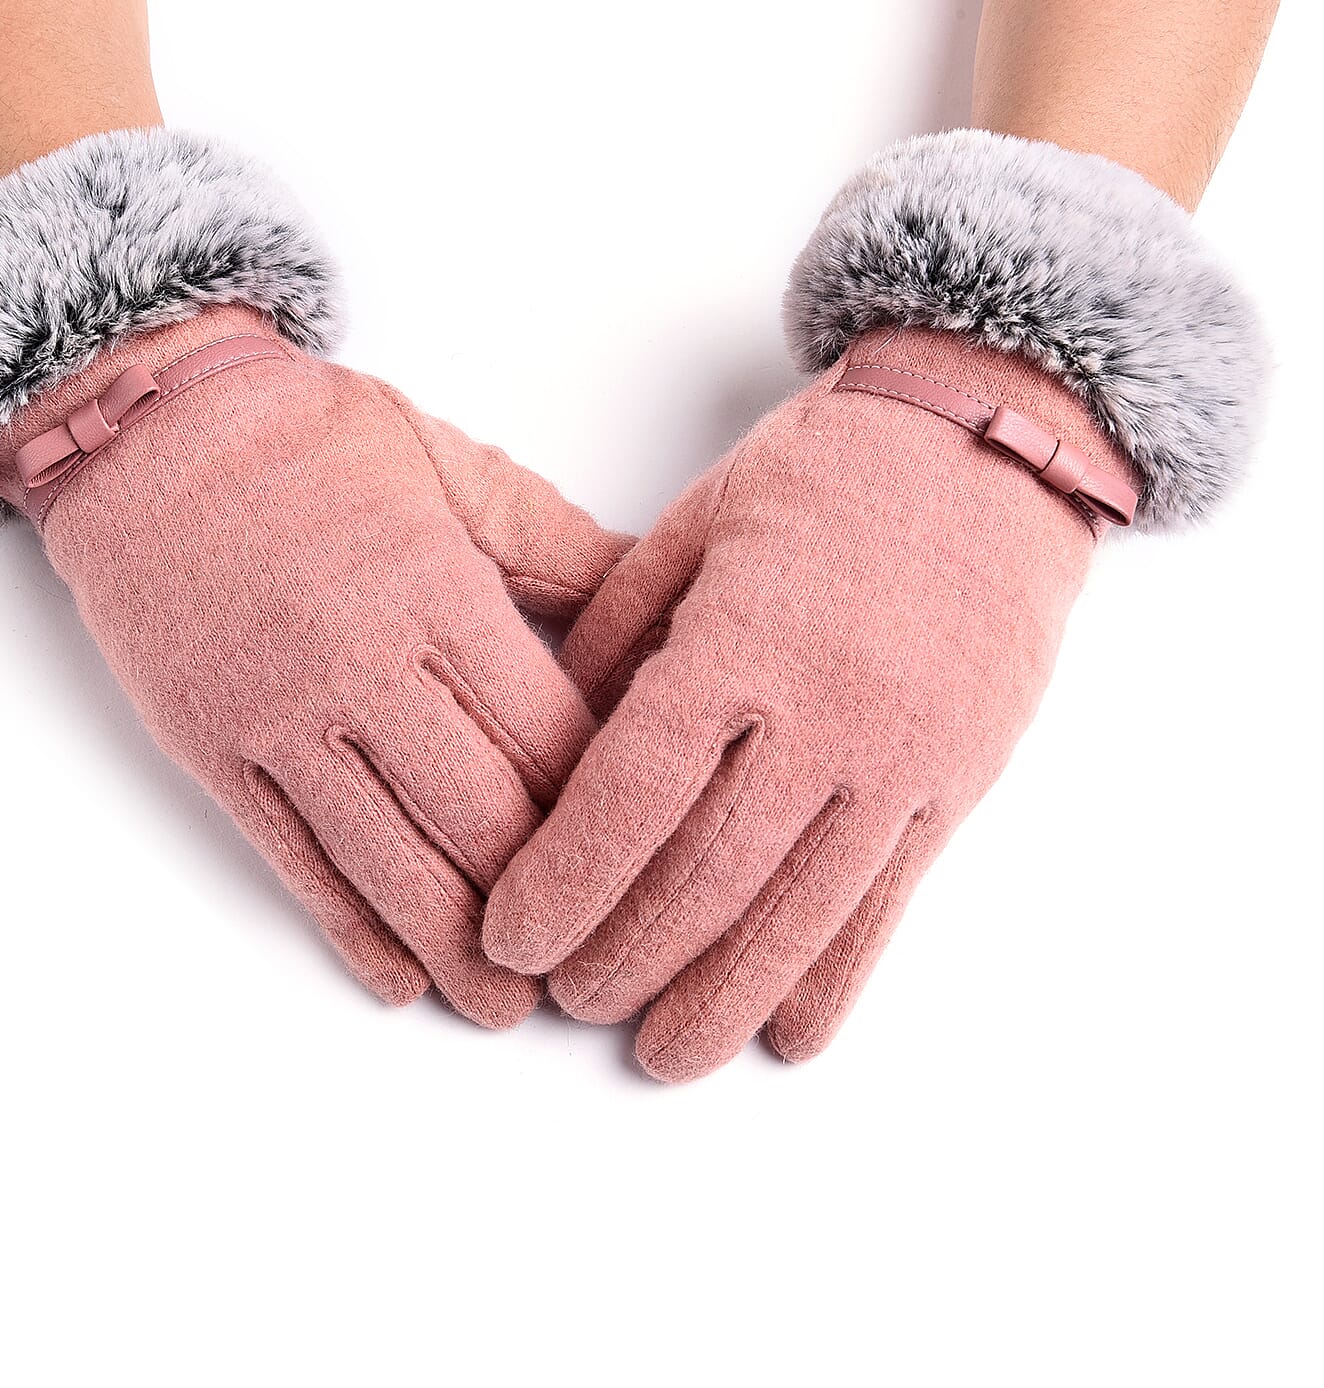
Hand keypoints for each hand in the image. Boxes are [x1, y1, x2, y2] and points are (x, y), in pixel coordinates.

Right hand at [0, 303, 628, 1025]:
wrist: (149, 427)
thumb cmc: (312, 441)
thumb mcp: (453, 464)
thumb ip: (556, 540)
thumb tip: (655, 584)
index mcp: (440, 594)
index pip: (547, 732)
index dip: (603, 804)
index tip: (642, 850)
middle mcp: (365, 667)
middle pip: (481, 813)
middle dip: (544, 896)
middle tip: (593, 955)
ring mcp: (284, 716)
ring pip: (390, 858)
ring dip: (457, 945)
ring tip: (507, 1008)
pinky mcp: (217, 747)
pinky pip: (292, 858)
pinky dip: (348, 926)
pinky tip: (395, 976)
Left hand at [483, 131, 1263, 1079]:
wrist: (990, 445)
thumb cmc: (824, 476)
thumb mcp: (694, 525)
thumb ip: (616, 630)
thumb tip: (553, 729)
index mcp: (738, 645)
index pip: (631, 796)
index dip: (563, 882)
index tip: (510, 940)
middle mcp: (822, 716)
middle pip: (705, 874)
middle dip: (624, 953)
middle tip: (568, 1000)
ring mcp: (902, 758)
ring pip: (797, 912)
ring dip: (721, 996)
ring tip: (663, 1054)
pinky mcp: (960, 782)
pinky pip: (891, 904)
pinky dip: (837, 980)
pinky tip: (790, 1036)